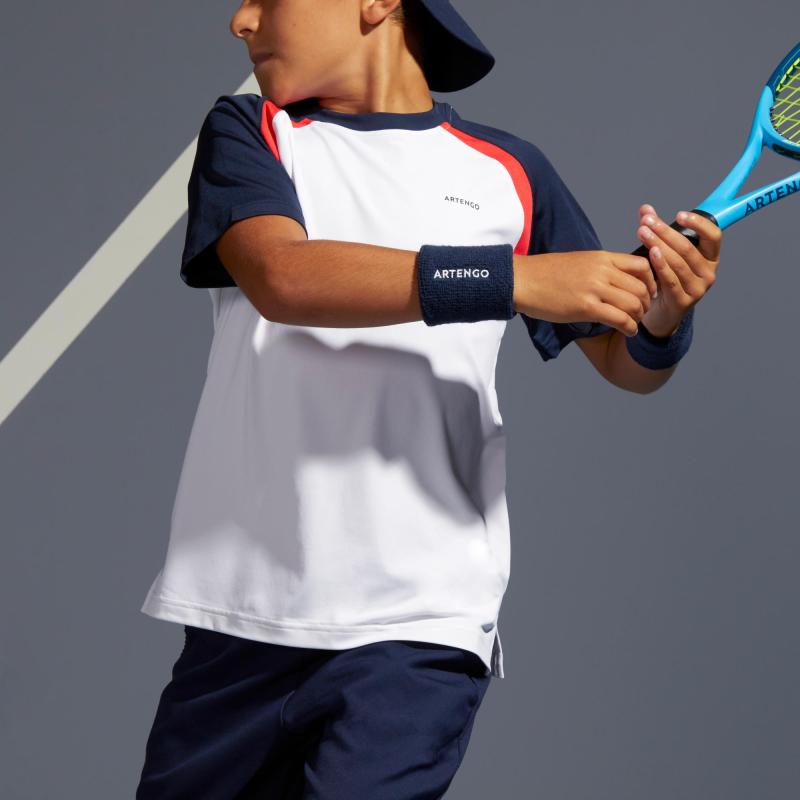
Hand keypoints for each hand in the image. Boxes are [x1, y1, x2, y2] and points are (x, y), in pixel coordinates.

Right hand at [513, 249, 657, 336]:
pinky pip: (619, 318)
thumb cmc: (544, 274)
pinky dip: (630, 328)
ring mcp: (594, 289)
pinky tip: (628, 332)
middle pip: (641, 286)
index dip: (651, 281)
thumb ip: (598, 269)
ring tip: (634, 324)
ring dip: (639, 317)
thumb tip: (613, 280)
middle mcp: (602, 271)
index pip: (641, 265)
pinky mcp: (586, 307)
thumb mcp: (578, 261)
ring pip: (634, 303)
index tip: (648, 293)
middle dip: (646, 303)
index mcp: (601, 258)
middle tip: (642, 312)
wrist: (522, 280)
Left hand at [635, 204, 721, 336]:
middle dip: (666, 232)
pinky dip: (660, 264)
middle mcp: (709, 273)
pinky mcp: (684, 301)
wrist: (660, 312)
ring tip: (643, 232)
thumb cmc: (665, 278)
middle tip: (648, 221)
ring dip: (659, 244)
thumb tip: (645, 209)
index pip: (713, 236)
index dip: (698, 224)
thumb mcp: (665, 253)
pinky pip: (671, 279)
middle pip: (688, 247)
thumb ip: (658, 231)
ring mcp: (698, 289)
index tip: (679, 214)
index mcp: (710, 258)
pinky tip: (651, 253)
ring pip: (678, 262)